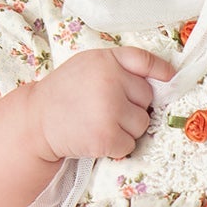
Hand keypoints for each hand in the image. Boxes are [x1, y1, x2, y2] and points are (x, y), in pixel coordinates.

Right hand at [30, 45, 174, 161]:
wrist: (36, 122)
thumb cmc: (65, 92)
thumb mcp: (89, 65)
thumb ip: (120, 65)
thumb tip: (163, 77)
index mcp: (107, 60)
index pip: (144, 62)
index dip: (160, 72)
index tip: (170, 79)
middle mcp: (111, 81)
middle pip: (147, 99)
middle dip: (132, 106)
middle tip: (105, 108)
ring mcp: (110, 110)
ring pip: (142, 124)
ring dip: (126, 128)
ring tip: (99, 122)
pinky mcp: (107, 136)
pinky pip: (130, 144)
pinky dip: (116, 146)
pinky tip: (96, 136)